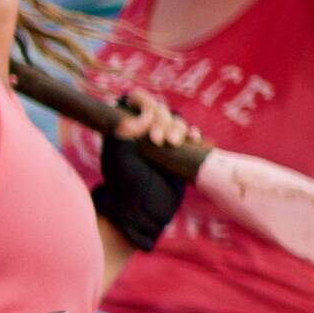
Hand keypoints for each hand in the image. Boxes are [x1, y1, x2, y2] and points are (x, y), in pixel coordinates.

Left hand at [90, 88, 207, 253]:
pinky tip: (193, 139)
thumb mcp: (120, 154)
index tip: (146, 114)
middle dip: (162, 120)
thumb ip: (128, 130)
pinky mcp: (179, 154)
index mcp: (125, 130)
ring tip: (172, 144)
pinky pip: (190, 136)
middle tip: (157, 140)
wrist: (142, 209)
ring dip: (177, 128)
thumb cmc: (126, 183)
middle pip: (161, 111)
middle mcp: (144, 134)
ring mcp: (162, 144)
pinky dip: (193, 134)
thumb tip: (144, 115)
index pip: (136, 103)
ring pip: (177, 122)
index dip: (144, 103)